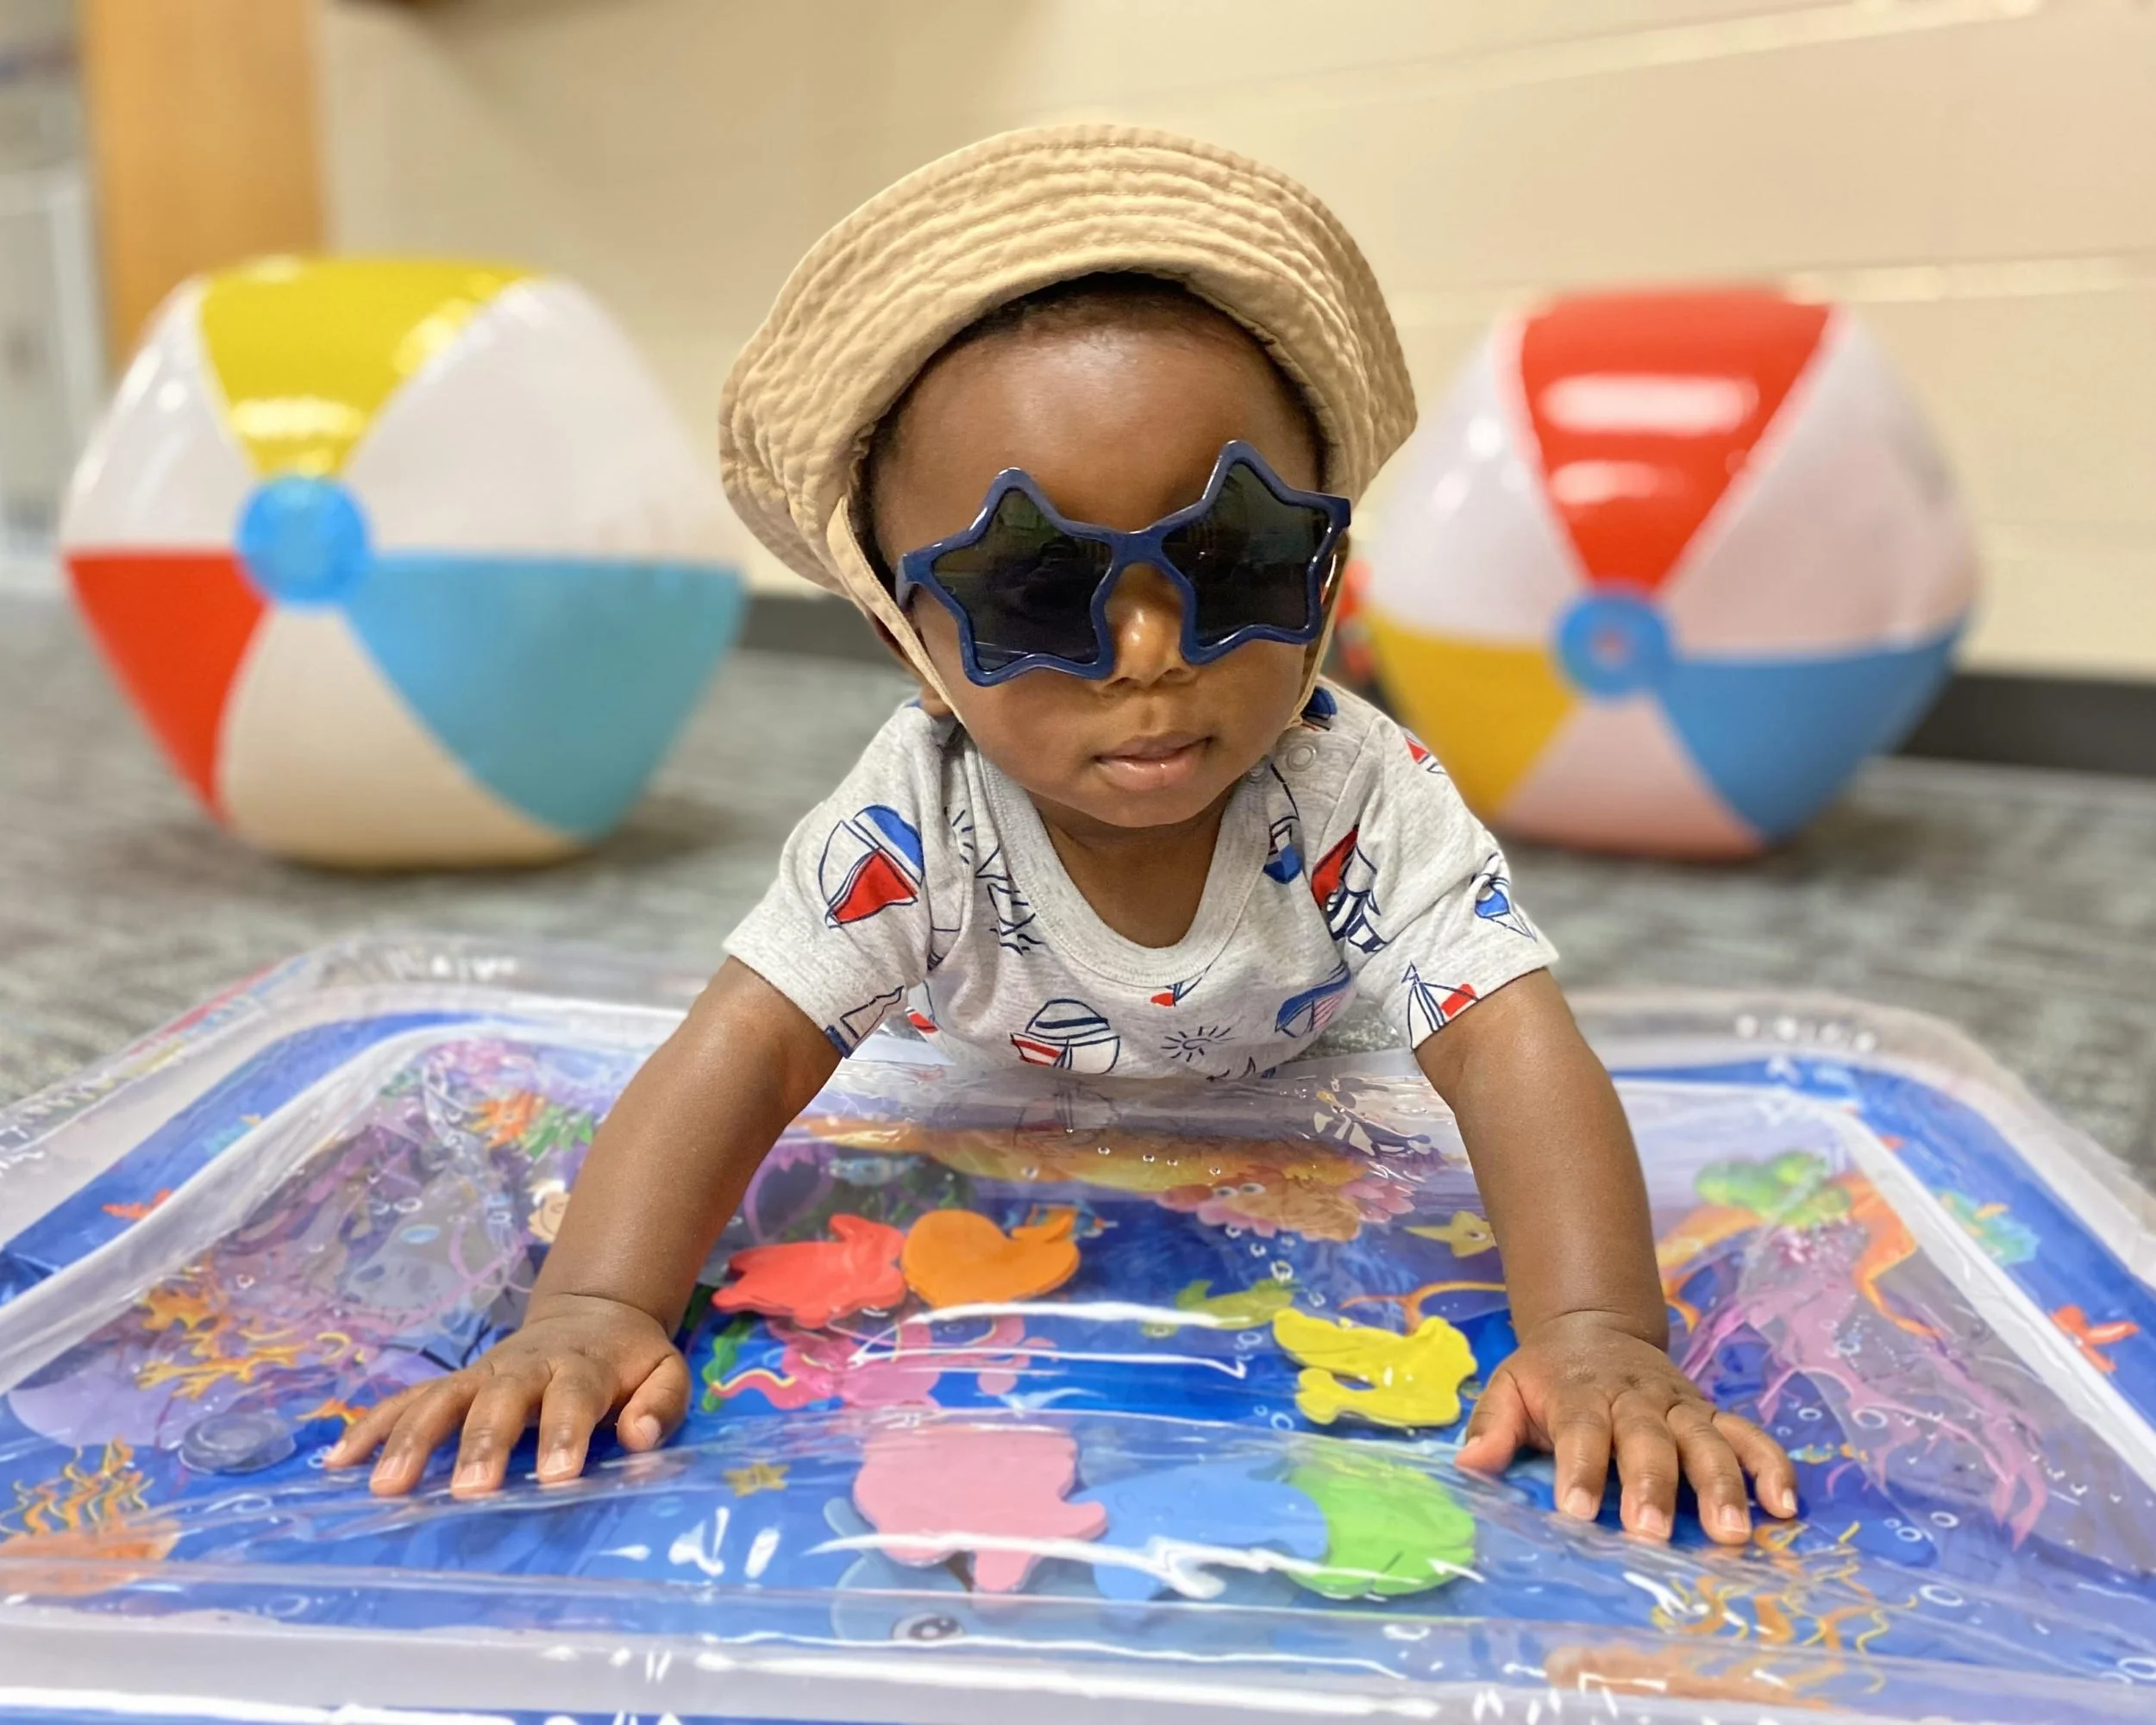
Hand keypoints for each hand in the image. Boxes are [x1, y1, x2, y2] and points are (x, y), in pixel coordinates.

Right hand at [326, 1293, 690, 1497]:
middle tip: (468, 1490)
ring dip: (411, 1439)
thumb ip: (660, 1404)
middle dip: (483, 1443)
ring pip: (442, 1399)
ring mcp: (482, 1373)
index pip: (574, 1397)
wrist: (592, 1314)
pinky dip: (370, 1427)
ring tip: (386, 1487)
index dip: (566, 1432)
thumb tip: (638, 1437)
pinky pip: (406, 1401)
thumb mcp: (666, 1372)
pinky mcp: (454, 1383)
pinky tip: (337, 1463)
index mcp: (581, 1366)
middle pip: (500, 1399)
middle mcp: (525, 1367)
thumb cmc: (628, 1361)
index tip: (557, 1476)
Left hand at [1454, 1311, 1796, 1544]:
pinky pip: (1748, 1436)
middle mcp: (1635, 1399)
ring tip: (1729, 1533)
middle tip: (1653, 1533)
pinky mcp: (1710, 1414)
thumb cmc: (1549, 1376)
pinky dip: (1771, 1466)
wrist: (1594, 1327)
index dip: (1578, 1469)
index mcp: (1580, 1393)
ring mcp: (1679, 1406)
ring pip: (1705, 1441)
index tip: (1576, 1511)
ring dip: (1721, 1485)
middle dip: (1652, 1485)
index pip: (1580, 1430)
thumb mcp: (1508, 1387)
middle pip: (1648, 1440)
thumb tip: (1468, 1467)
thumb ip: (1490, 1426)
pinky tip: (1784, 1507)